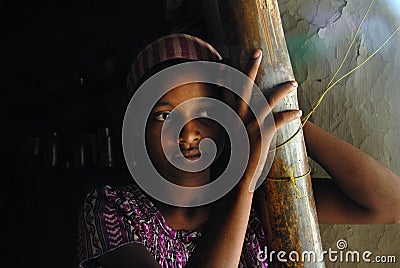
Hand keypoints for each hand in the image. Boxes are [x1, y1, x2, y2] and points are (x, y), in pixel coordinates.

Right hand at [236, 49, 301, 190]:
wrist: (232, 181)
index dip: (227, 74)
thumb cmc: (228, 163)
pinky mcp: (262, 136)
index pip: (226, 90)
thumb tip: (232, 120)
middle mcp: (237, 118)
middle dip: (251, 67)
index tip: (227, 60)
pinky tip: (299, 112)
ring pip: (266, 101)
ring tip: (294, 83)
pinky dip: (289, 116)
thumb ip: (229, 127)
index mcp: (227, 118)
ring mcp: (250, 126)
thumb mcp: (225, 141)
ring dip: (281, 91)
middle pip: (244, 87)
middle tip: (257, 51)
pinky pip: (278, 122)